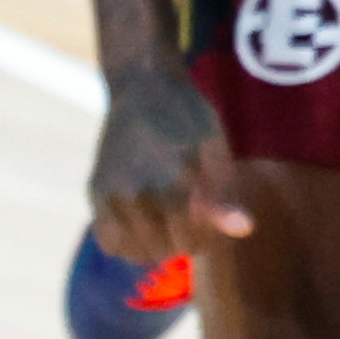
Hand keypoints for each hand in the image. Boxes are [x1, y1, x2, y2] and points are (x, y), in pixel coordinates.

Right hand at [86, 49, 254, 268]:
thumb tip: (245, 230)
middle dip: (183, 241)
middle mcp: (134, 194)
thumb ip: (225, 193)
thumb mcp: (214, 148)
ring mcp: (110, 195)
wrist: (142, 85)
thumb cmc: (187, 115)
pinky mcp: (94, 192)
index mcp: (169, 183)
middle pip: (164, 251)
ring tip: (167, 223)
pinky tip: (141, 225)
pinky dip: (126, 242)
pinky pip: (108, 242)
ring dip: (155, 246)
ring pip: (134, 253)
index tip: (209, 216)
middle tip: (190, 216)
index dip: (206, 235)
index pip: (189, 241)